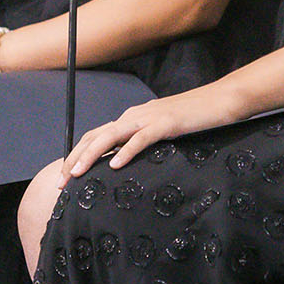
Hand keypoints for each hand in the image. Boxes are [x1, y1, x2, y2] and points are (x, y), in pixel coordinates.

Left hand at [61, 84, 242, 178]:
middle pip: (96, 135)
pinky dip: (126, 151)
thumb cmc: (195, 119)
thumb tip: (128, 162)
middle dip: (76, 157)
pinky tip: (116, 165)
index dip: (78, 153)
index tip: (66, 175)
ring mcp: (150, 117)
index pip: (97, 134)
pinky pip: (142, 138)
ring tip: (78, 174)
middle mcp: (136, 114)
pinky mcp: (167, 122)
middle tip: (62, 182)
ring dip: (91, 154)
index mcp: (133, 117)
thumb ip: (145, 141)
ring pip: (112, 135)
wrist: (221, 101)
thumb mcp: (164, 131)